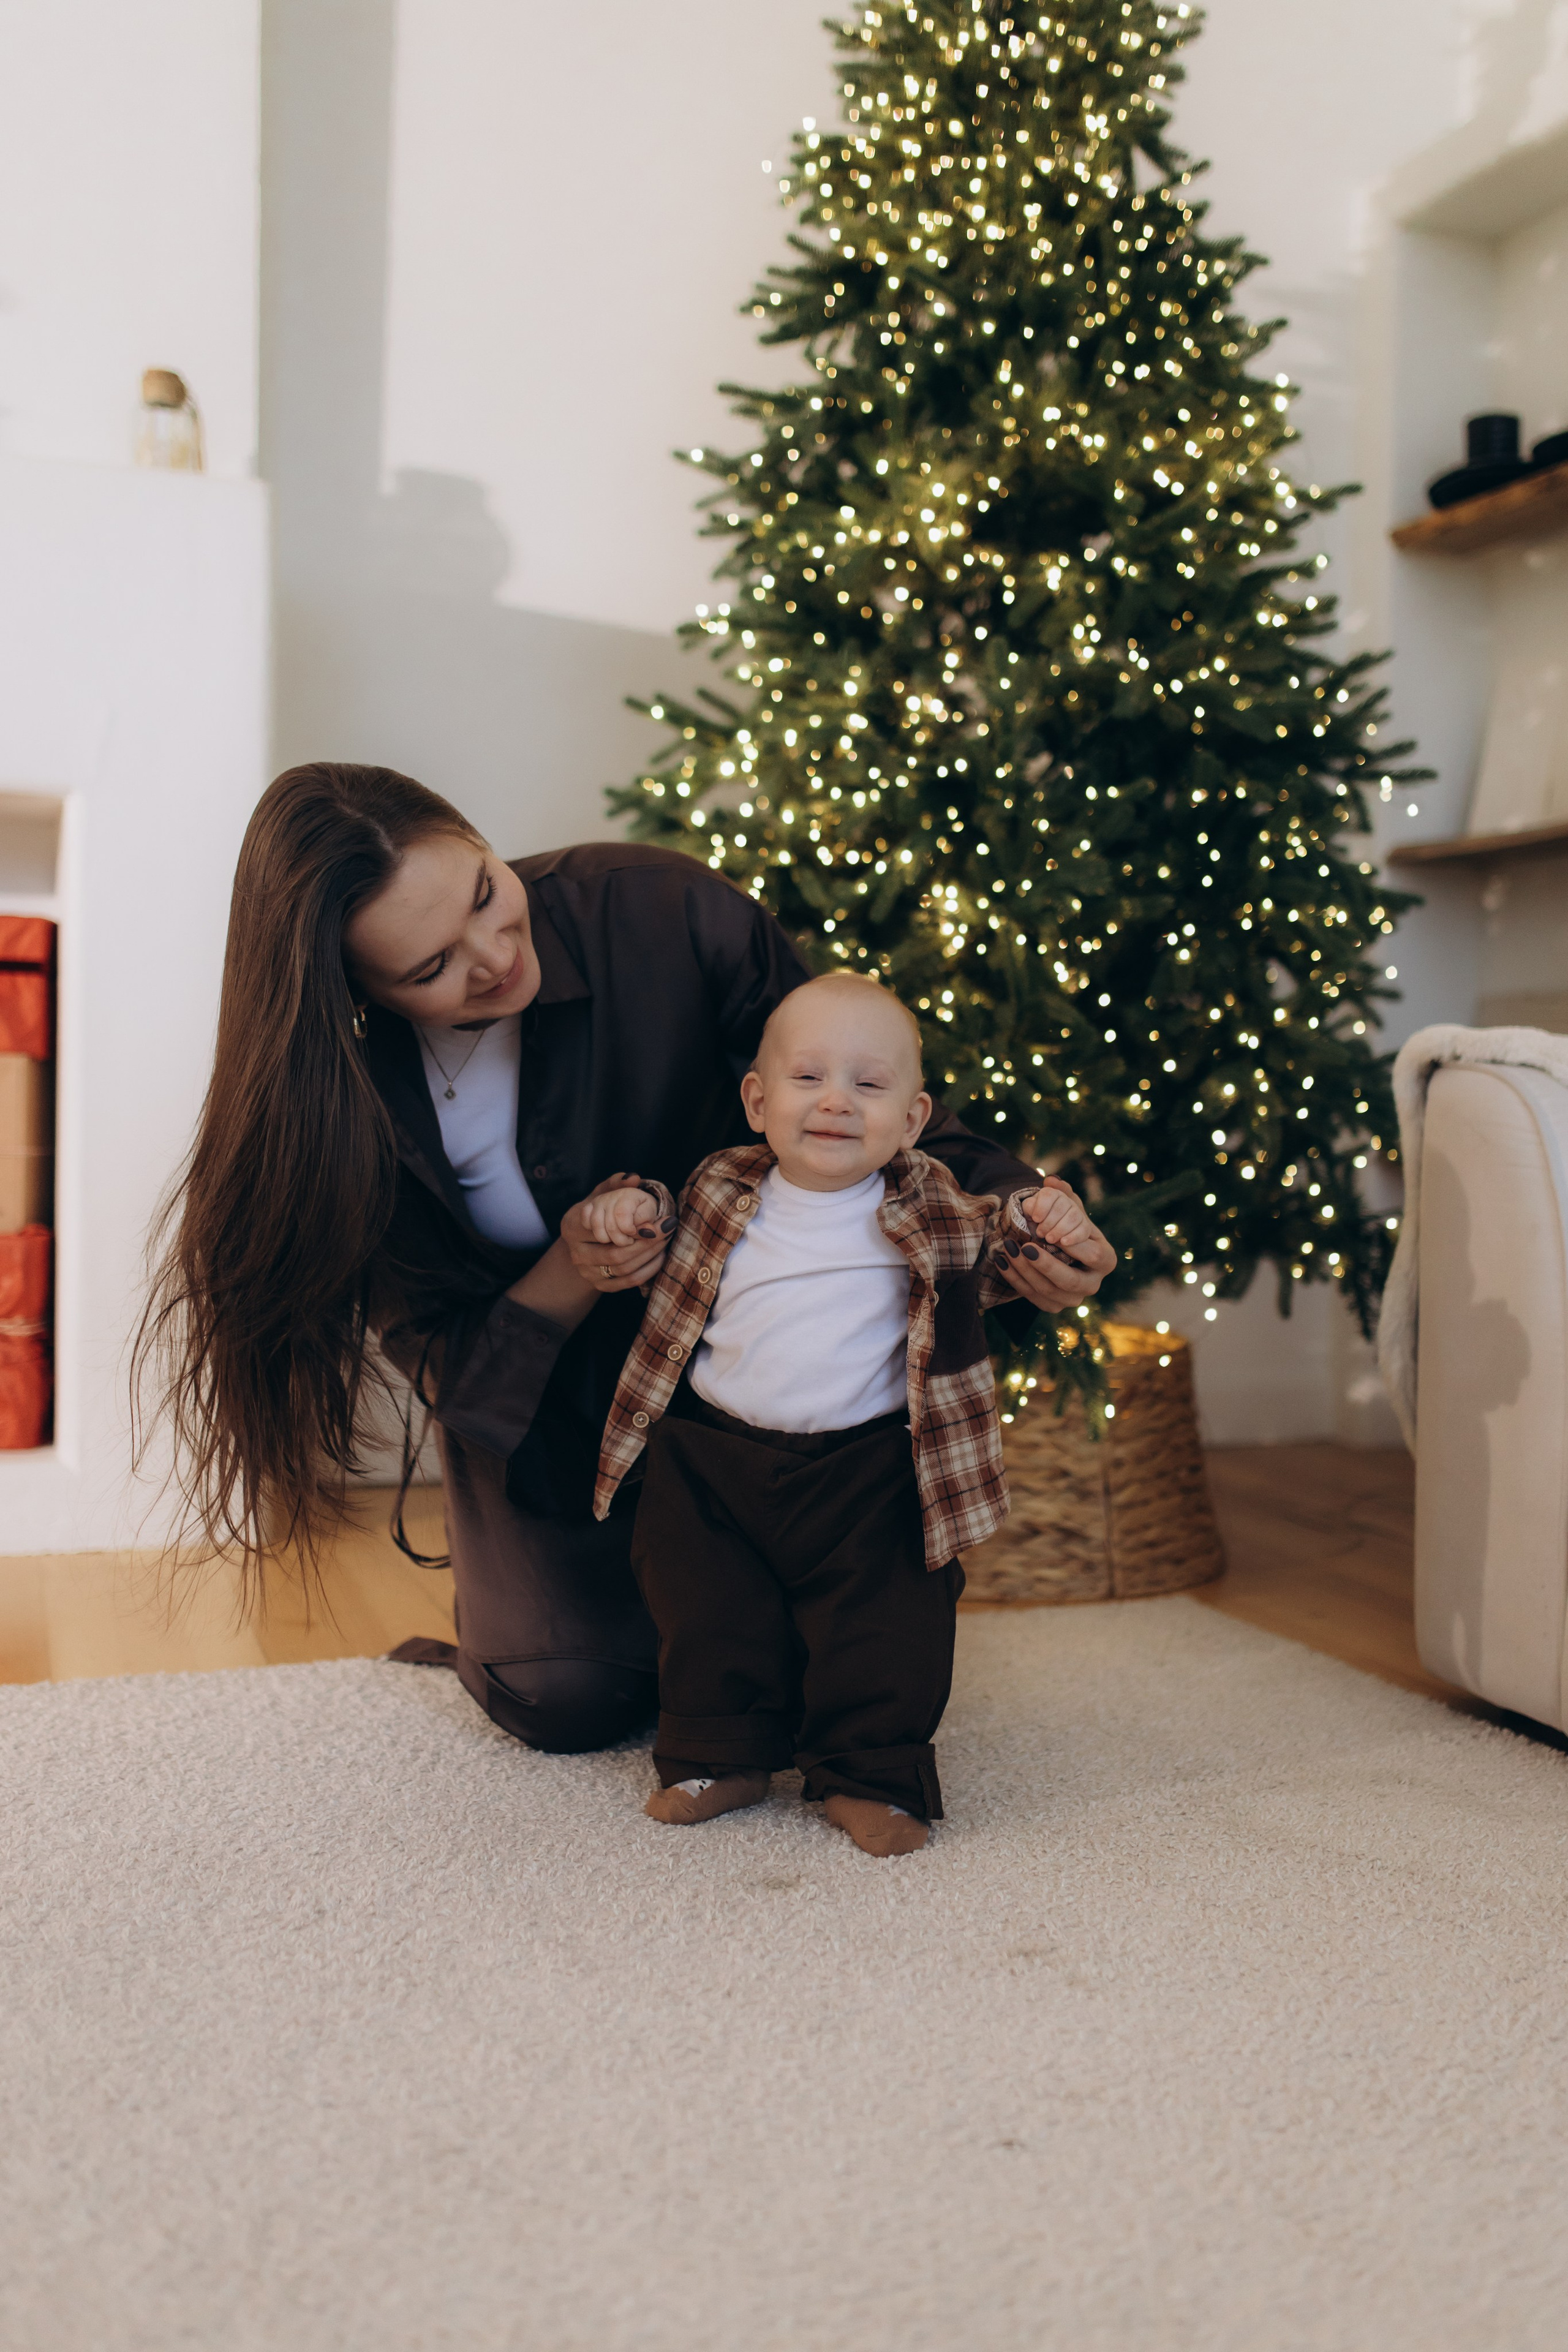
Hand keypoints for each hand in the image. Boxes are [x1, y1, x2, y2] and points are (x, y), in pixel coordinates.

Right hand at [560, 1172, 674, 1294]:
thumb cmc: (598, 1212)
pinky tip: (659, 1255)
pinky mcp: (600, 1285)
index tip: (661, 1219)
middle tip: (668, 1228)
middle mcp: (576, 1253)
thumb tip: (633, 1177)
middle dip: (648, 1242)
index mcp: (572, 1227)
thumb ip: (615, 1184)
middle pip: (617, 1254)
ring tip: (666, 1239)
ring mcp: (587, 1273)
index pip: (606, 1231)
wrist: (587, 1241)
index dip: (637, 1228)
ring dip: (651, 1255)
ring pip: (625, 1269)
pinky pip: (630, 1282)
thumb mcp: (603, 1194)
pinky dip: (649, 1269)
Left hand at [993, 1179, 1115, 1313]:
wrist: (1057, 1249)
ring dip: (1026, 1272)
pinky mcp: (1053, 1306)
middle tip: (1024, 1246)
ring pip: (1049, 1292)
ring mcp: (1073, 1299)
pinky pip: (1033, 1297)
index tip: (1051, 1234)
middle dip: (1046, 1265)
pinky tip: (1002, 1261)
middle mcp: (1093, 1283)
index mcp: (1106, 1260)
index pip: (1093, 1255)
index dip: (1074, 1246)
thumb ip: (1063, 1193)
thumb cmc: (1067, 1225)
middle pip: (1071, 1281)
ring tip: (1008, 1250)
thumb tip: (1051, 1181)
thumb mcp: (1069, 1208)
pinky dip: (1016, 1280)